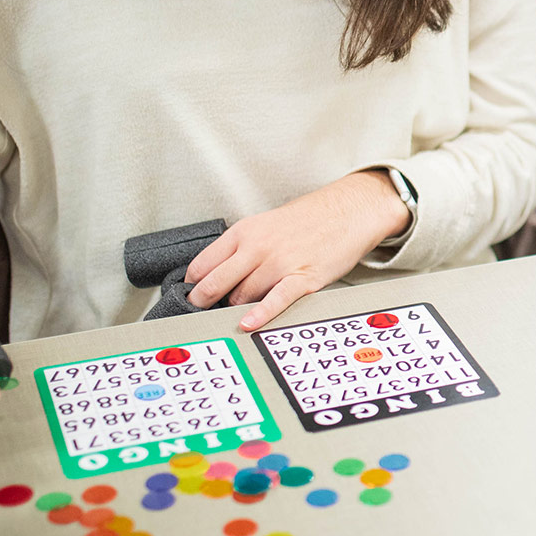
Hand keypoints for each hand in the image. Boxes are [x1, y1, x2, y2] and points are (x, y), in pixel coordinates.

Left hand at [184, 171, 410, 331]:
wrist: (346, 211)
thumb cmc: (306, 221)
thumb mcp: (264, 225)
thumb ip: (240, 248)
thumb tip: (217, 276)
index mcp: (245, 231)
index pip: (203, 263)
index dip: (192, 284)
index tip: (189, 295)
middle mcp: (258, 246)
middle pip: (216, 282)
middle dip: (202, 301)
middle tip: (196, 312)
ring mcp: (280, 262)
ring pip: (242, 296)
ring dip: (236, 307)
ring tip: (237, 311)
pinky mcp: (302, 277)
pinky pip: (275, 299)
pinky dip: (260, 313)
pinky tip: (248, 323)